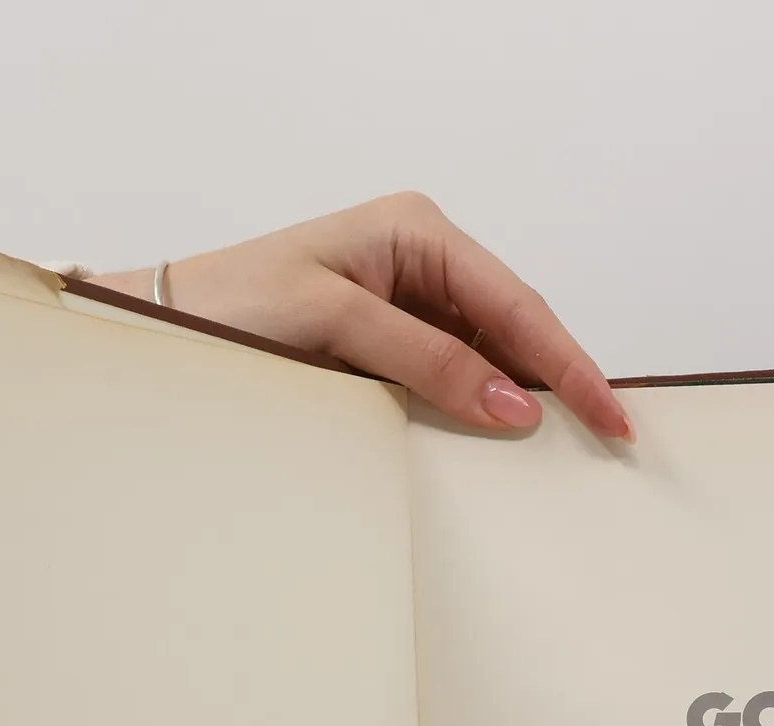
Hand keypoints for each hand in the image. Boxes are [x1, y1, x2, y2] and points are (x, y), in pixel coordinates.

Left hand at [91, 192, 633, 442]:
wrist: (163, 329)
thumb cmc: (230, 308)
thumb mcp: (335, 327)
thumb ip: (428, 361)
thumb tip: (512, 403)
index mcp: (415, 230)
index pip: (516, 302)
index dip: (569, 361)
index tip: (608, 412)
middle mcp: (419, 260)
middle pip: (515, 326)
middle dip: (562, 380)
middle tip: (609, 436)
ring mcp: (407, 302)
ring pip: (490, 357)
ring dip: (522, 400)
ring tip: (569, 448)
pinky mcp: (390, 344)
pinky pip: (455, 377)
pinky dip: (481, 409)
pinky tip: (502, 441)